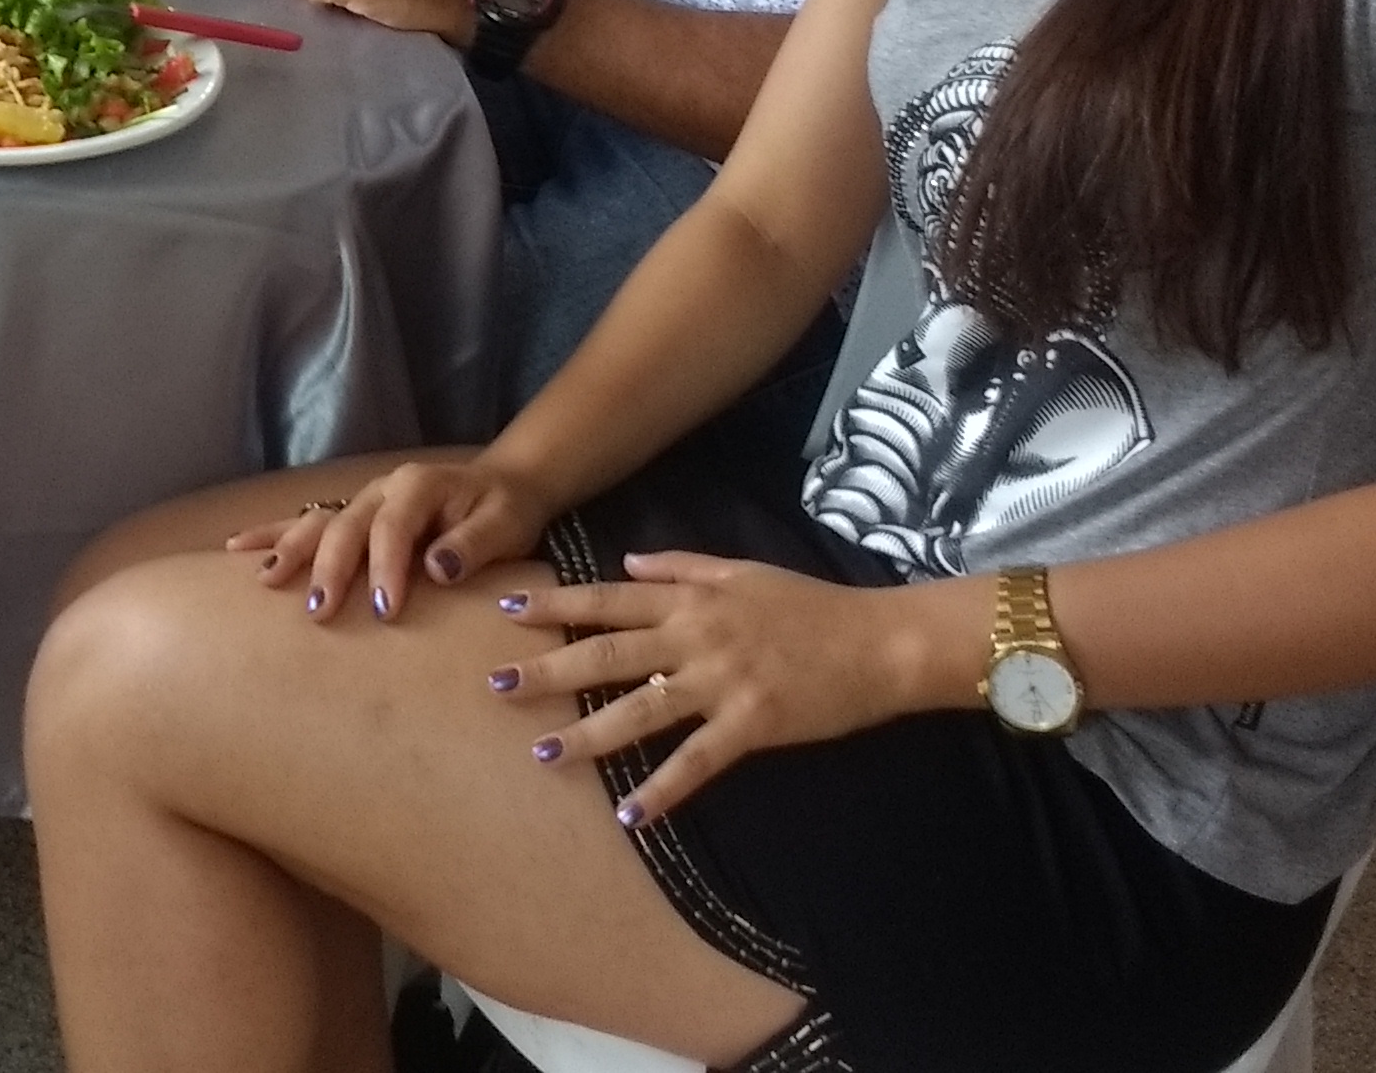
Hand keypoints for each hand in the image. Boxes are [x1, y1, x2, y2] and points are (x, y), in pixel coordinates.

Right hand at [226, 454, 558, 624]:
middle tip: (319, 610)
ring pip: (318, 522)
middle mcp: (382, 489)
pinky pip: (306, 522)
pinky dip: (273, 534)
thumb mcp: (505, 524)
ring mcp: (361, 500)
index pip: (394, 528)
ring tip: (266, 579)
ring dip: (290, 550)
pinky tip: (240, 549)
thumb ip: (474, 544)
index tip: (385, 611)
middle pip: (346, 526)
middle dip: (329, 568)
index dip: (386, 568)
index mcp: (419, 487)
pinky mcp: (351, 514)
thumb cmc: (504, 511)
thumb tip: (437, 568)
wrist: (502, 488)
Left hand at [497, 553, 947, 823]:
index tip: (505, 606)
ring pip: (641, 710)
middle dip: (548, 669)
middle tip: (496, 686)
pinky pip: (697, 761)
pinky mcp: (751, 724)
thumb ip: (681, 567)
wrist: (879, 641)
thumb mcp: (742, 570)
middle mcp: (695, 637)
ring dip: (589, 735)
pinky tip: (630, 814)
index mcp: (691, 599)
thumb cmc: (811, 605)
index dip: (555, 603)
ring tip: (544, 754)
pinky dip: (662, 790)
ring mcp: (721, 682)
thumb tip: (627, 561)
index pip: (608, 597)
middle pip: (607, 652)